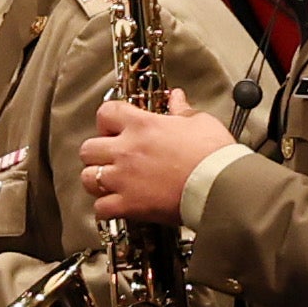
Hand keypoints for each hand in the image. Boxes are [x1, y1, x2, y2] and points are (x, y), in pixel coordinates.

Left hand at [82, 99, 233, 229]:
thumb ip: (181, 110)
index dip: (106, 120)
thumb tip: (177, 98)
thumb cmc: (213, 155)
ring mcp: (124, 179)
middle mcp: (127, 150)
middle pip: (88, 148)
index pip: (105, 113)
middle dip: (97, 152)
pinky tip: (116, 205)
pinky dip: (106, 208)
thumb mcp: (199, 122)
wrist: (219, 186)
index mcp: (142, 125)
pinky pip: (101, 208)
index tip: (113, 127)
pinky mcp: (130, 205)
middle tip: (110, 156)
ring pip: (87, 178)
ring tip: (109, 181)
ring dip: (96, 179)